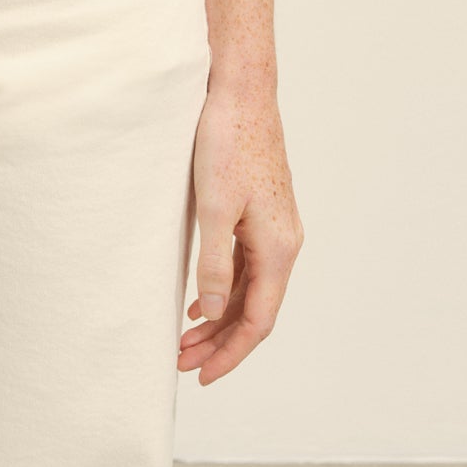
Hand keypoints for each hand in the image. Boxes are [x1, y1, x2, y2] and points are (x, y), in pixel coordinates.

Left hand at [179, 76, 302, 382]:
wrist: (241, 90)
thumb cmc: (227, 142)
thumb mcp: (214, 208)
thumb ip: (215, 263)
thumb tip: (214, 311)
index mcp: (278, 248)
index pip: (259, 321)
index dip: (231, 354)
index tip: (201, 376)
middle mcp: (284, 243)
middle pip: (255, 310)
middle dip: (220, 342)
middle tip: (181, 363)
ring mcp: (275, 227)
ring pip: (250, 289)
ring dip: (220, 317)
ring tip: (184, 339)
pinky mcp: (262, 212)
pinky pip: (247, 265)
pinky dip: (225, 288)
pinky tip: (200, 298)